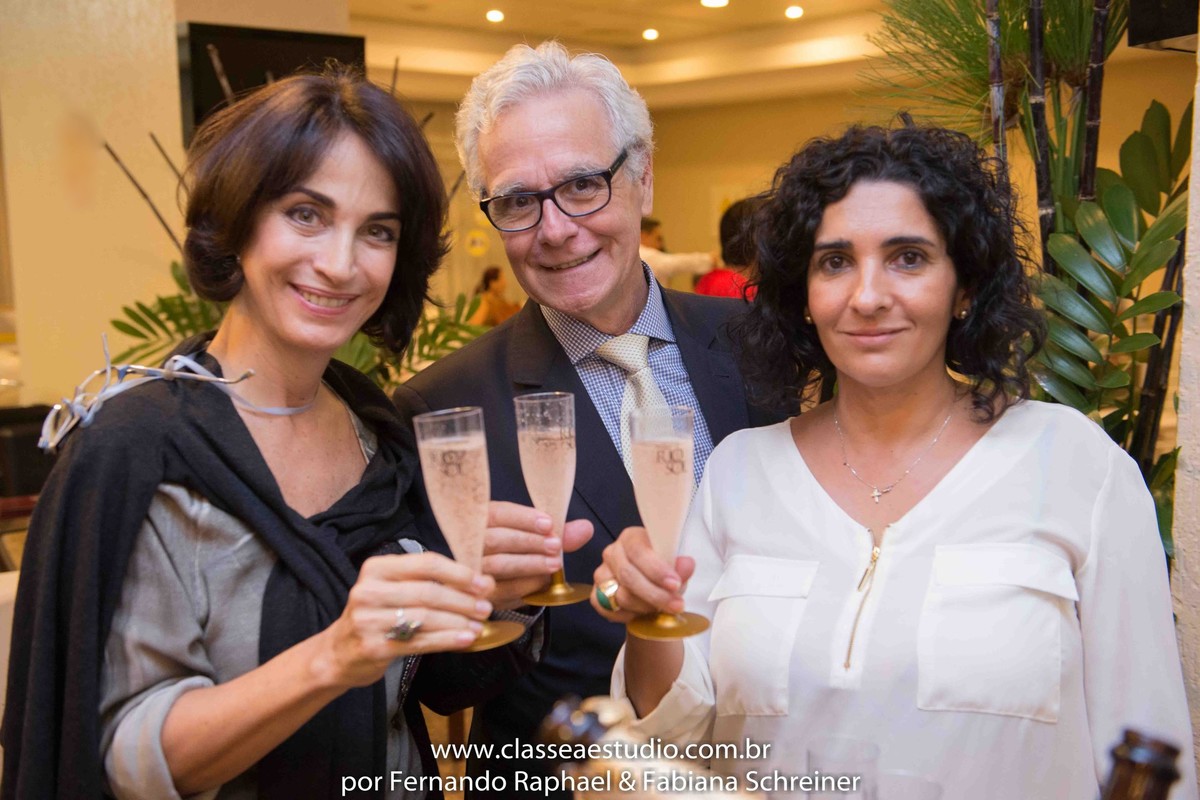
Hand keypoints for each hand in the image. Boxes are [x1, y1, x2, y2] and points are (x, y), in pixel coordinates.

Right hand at [316, 552, 494, 688]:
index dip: (459, 573)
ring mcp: (369, 619)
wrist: (338, 653)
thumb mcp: (391, 590)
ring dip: (458, 621)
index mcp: (377, 568)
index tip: (483, 583)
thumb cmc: (376, 617)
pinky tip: (465, 640)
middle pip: (429, 592)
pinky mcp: (374, 646)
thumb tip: (479, 583)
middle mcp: (370, 590)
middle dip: (463, 600)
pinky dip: (447, 640)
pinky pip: (419, 641)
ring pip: (426, 617)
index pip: (426, 563)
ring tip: (479, 625)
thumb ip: (426, 583)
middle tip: (485, 607)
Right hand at [482, 500, 593, 608]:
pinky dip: (524, 585)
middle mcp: (472, 542)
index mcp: (482, 518)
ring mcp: (473, 568)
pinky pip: (501, 589)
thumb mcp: (535, 536)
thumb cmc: (516, 550)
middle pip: (496, 539)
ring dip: (529, 564)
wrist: (495, 579)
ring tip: (554, 564)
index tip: (548, 523)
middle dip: (529, 541)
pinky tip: (543, 581)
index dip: (523, 518)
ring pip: (497, 565)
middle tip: (555, 545)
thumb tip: (586, 528)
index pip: (498, 513)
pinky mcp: (480, 593)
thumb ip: (558, 533)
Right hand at [591, 526, 694, 622]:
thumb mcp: (677, 568)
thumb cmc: (663, 574)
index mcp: (632, 538)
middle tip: (676, 605)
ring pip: (621, 596)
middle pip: (628, 575)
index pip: (639, 551)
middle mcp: (612, 553)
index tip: (675, 584)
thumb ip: (681, 566)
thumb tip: (685, 564)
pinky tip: (642, 613)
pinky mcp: (596, 595)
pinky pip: (609, 610)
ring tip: (660, 608)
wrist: (650, 591)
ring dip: (645, 606)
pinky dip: (628, 616)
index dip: (657, 569)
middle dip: (655, 594)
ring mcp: (601, 574)